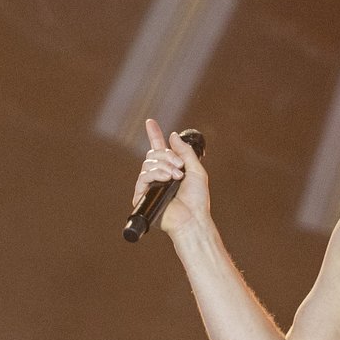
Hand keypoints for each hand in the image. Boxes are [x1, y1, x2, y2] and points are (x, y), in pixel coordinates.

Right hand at [134, 118, 209, 236]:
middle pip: (154, 153)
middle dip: (168, 156)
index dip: (154, 134)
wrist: (192, 218)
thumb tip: (171, 135)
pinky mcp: (143, 195)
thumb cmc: (197, 199)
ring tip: (177, 177)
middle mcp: (158, 175)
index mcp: (170, 169)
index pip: (159, 148)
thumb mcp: (196, 170)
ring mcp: (150, 185)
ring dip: (165, 166)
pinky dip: (156, 174)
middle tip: (180, 168)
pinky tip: (166, 180)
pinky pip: (143, 176)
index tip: (150, 122)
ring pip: (149, 163)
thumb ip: (185, 152)